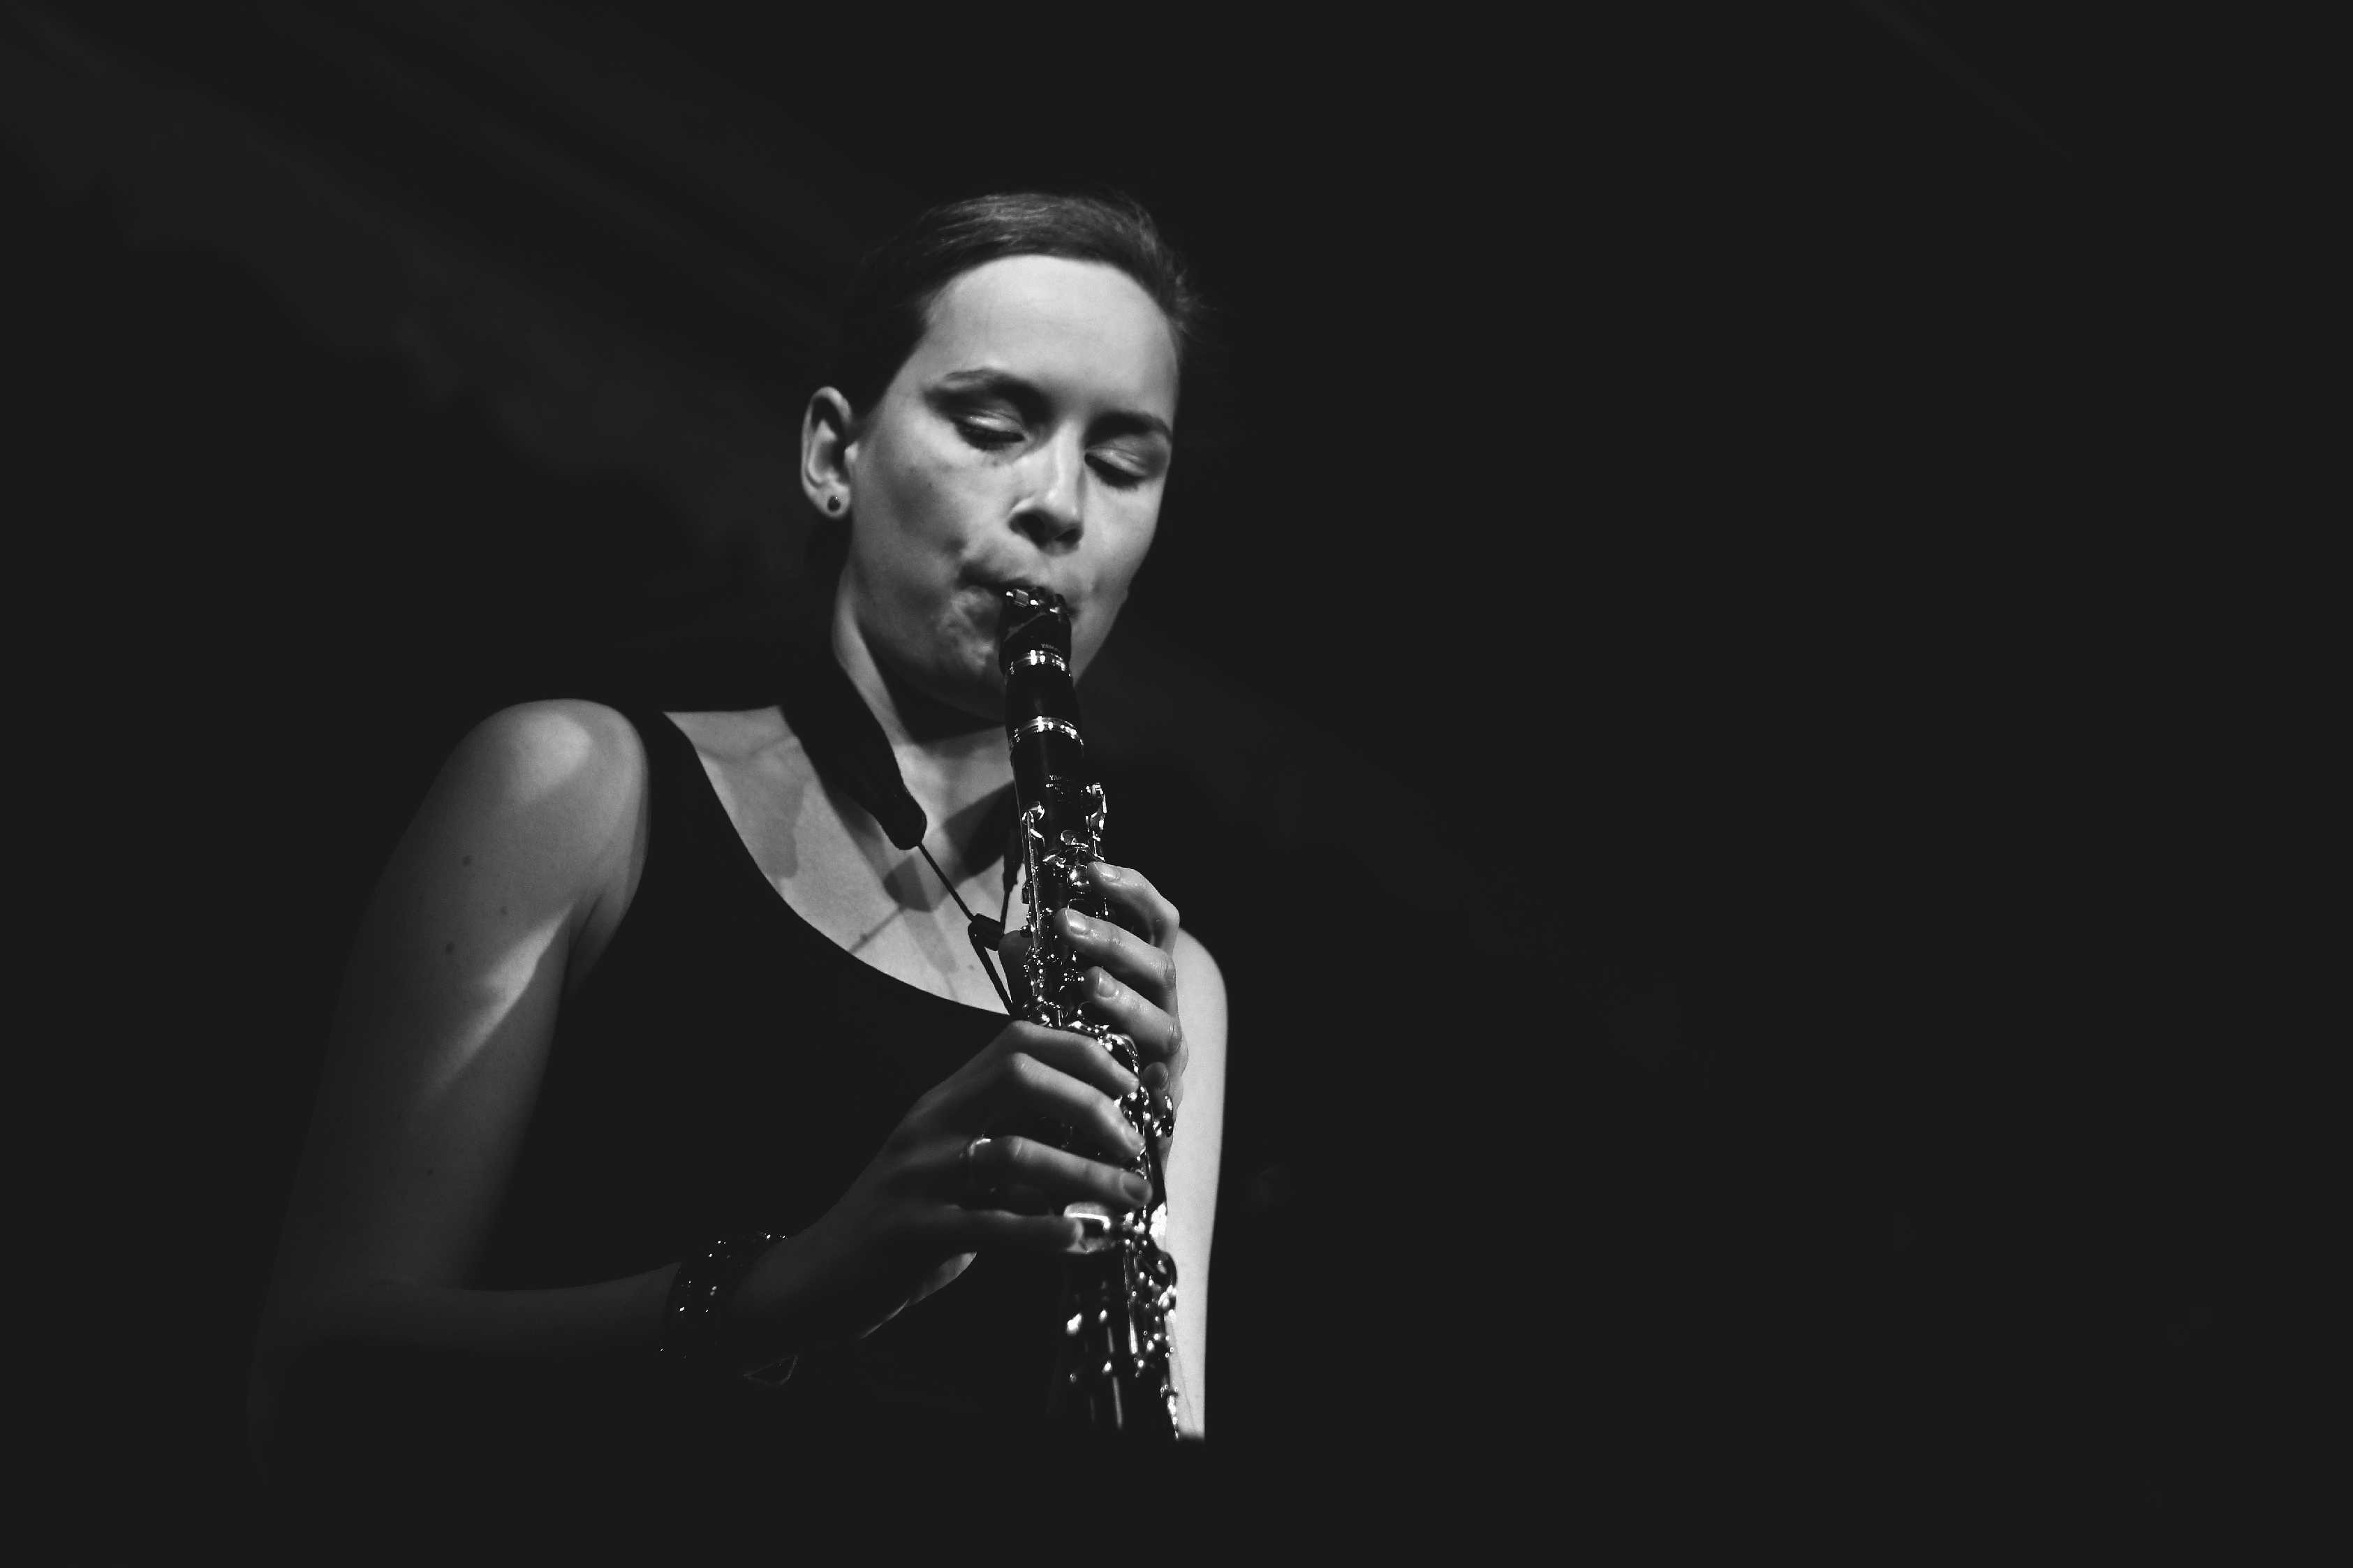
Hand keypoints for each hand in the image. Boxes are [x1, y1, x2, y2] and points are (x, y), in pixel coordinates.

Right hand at [729, 1019, 1148, 1354]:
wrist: (819, 1276)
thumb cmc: (903, 1222)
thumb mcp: (955, 1169)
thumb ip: (1014, 1149)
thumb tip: (1098, 1146)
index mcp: (944, 1101)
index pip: (1016, 1042)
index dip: (1080, 1053)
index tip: (1128, 1084)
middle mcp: (930, 1125)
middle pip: (1020, 1079)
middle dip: (1091, 1105)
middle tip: (1133, 1144)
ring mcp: (918, 1176)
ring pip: (1015, 1155)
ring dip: (1085, 1177)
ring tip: (1131, 1198)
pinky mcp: (912, 1230)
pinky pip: (991, 1225)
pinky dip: (1044, 1231)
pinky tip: (1081, 1238)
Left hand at [1059, 861, 1191, 1119]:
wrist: (1092, 1139)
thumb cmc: (1077, 1058)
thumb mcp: (1049, 1008)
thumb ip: (1035, 976)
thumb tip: (1015, 939)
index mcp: (1142, 979)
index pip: (1154, 922)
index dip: (1132, 891)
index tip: (1091, 869)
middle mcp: (1162, 1013)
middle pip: (1159, 965)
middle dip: (1114, 941)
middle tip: (1065, 924)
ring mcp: (1165, 1060)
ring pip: (1164, 1024)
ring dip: (1126, 1001)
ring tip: (1088, 984)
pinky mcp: (1162, 1106)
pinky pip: (1163, 1091)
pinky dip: (1152, 1080)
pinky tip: (1136, 1073)